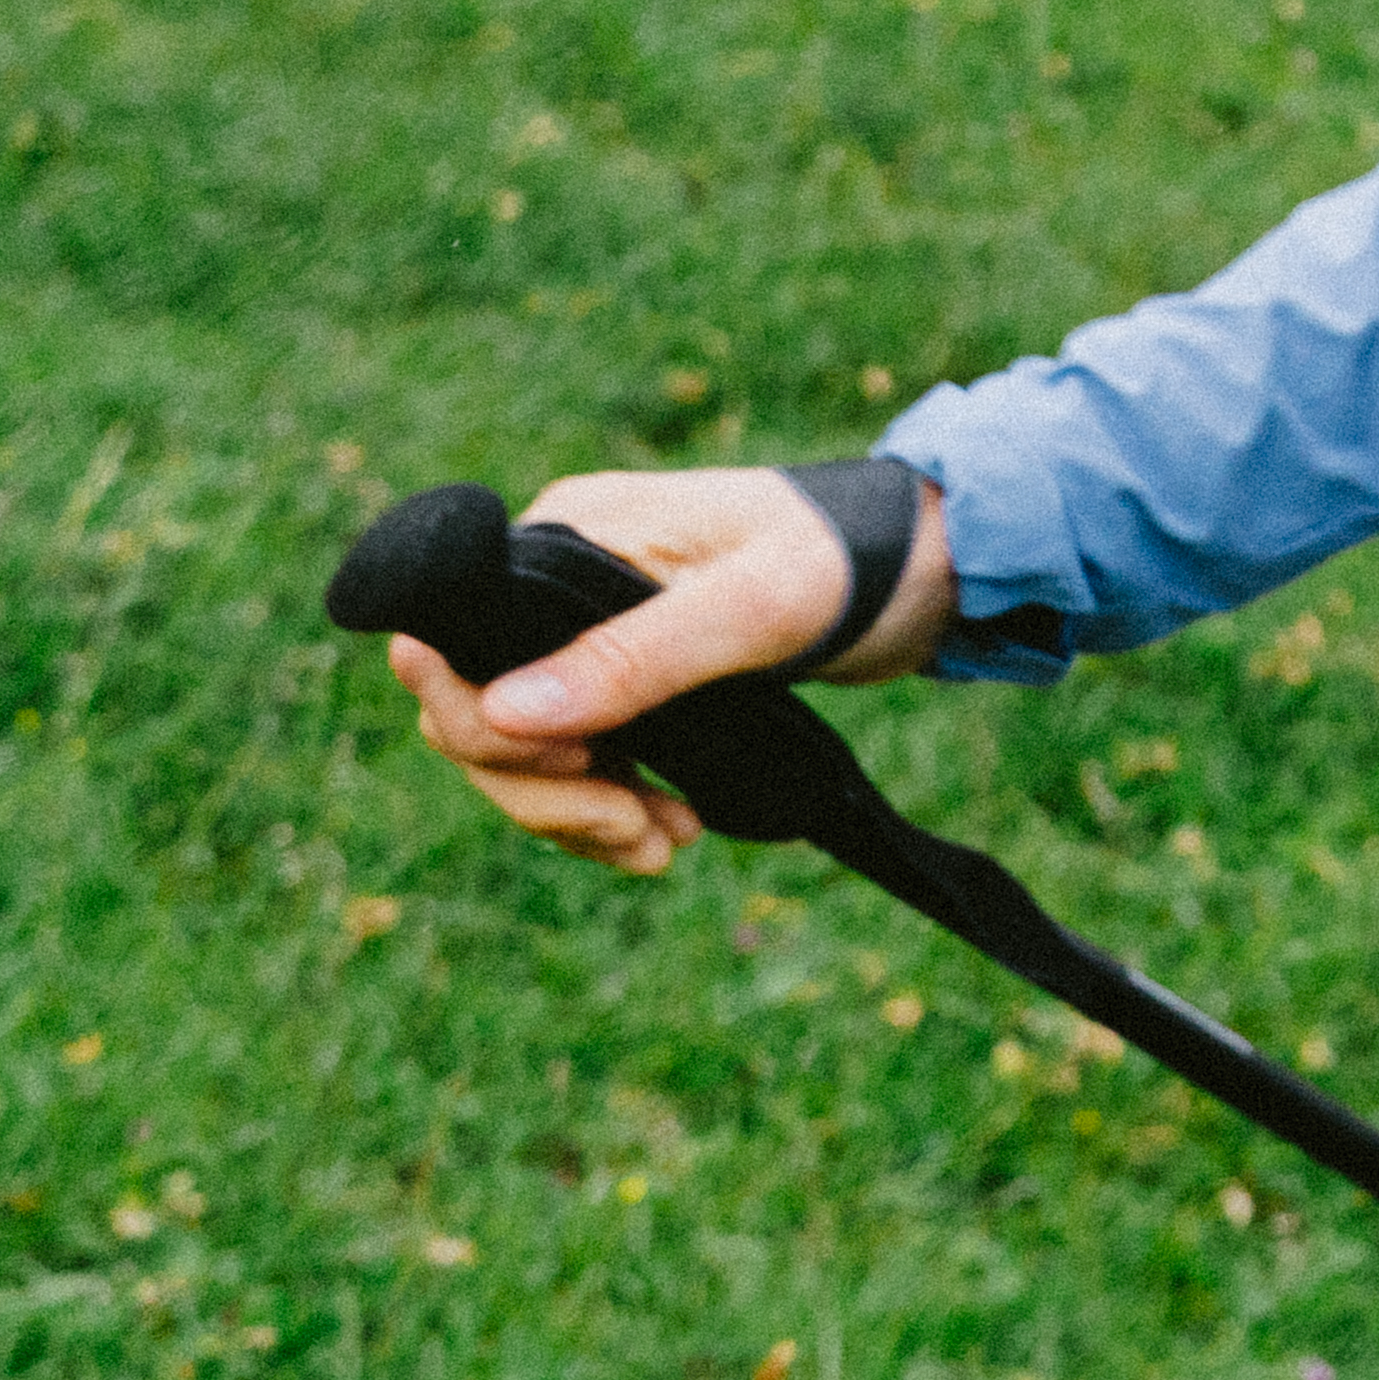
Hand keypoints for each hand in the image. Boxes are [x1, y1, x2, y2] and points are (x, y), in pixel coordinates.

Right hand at [384, 464, 949, 876]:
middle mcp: (561, 579)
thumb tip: (499, 714)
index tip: (582, 770)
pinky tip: (669, 833)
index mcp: (568, 533)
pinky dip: (609, 809)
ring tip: (663, 847)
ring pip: (523, 753)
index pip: (451, 647)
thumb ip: (631, 659)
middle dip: (544, 791)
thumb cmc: (845, 559)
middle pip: (477, 714)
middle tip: (637, 833)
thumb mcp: (749, 609)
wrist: (927, 567)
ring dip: (579, 815)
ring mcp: (595, 633)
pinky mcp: (634, 680)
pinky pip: (579, 762)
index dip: (487, 729)